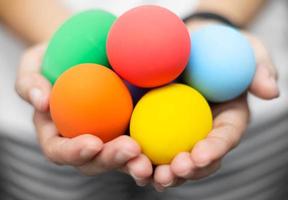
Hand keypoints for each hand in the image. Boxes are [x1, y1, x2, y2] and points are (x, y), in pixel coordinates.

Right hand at [15, 44, 152, 185]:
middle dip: (113, 160)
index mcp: (58, 133)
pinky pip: (145, 140)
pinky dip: (155, 148)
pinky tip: (172, 147)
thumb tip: (42, 101)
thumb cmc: (56, 58)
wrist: (86, 51)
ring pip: (123, 159)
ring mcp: (110, 137)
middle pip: (96, 161)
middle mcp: (84, 141)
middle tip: (131, 149)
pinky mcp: (131, 128)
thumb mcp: (34, 63)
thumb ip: (30, 82)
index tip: (92, 143)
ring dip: (137, 162)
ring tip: (152, 160)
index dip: (74, 152)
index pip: (61, 151)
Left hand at [152, 23, 278, 190]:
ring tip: (144, 173)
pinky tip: (126, 156)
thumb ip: (259, 69)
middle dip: (186, 171)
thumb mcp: (246, 50)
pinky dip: (136, 155)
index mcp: (227, 120)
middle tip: (171, 173)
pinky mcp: (155, 127)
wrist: (188, 45)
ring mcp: (179, 133)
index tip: (201, 155)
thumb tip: (271, 92)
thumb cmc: (218, 46)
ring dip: (158, 171)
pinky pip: (147, 144)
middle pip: (198, 160)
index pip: (224, 139)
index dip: (214, 150)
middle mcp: (203, 133)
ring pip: (171, 160)